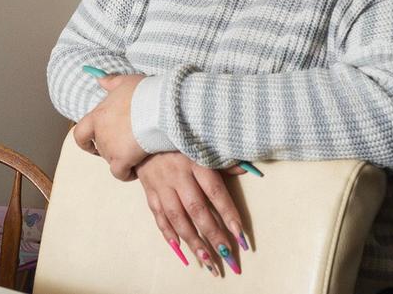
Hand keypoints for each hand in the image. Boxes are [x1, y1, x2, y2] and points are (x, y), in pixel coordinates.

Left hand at [73, 74, 147, 179]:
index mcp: (98, 116)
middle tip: (127, 145)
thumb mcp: (126, 82)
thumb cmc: (143, 93)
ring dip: (121, 159)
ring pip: (111, 161)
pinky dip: (126, 174)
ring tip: (137, 152)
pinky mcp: (123, 160)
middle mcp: (100, 133)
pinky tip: (135, 170)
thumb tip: (99, 80)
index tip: (92, 145)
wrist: (159, 107)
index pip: (80, 133)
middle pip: (100, 148)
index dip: (85, 141)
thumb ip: (111, 82)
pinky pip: (120, 173)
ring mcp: (110, 148)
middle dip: (111, 149)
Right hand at [135, 152, 247, 275]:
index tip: (240, 235)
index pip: (215, 192)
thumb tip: (249, 169)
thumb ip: (224, 160)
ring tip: (207, 260)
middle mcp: (178, 175)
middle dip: (212, 235)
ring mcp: (162, 185)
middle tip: (226, 255)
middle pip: (196, 209)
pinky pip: (159, 217)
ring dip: (192, 241)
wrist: (143, 133)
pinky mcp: (150, 192)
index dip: (228, 213)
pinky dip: (169, 235)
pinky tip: (180, 250)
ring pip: (177, 218)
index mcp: (195, 161)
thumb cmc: (181, 141)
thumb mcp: (203, 144)